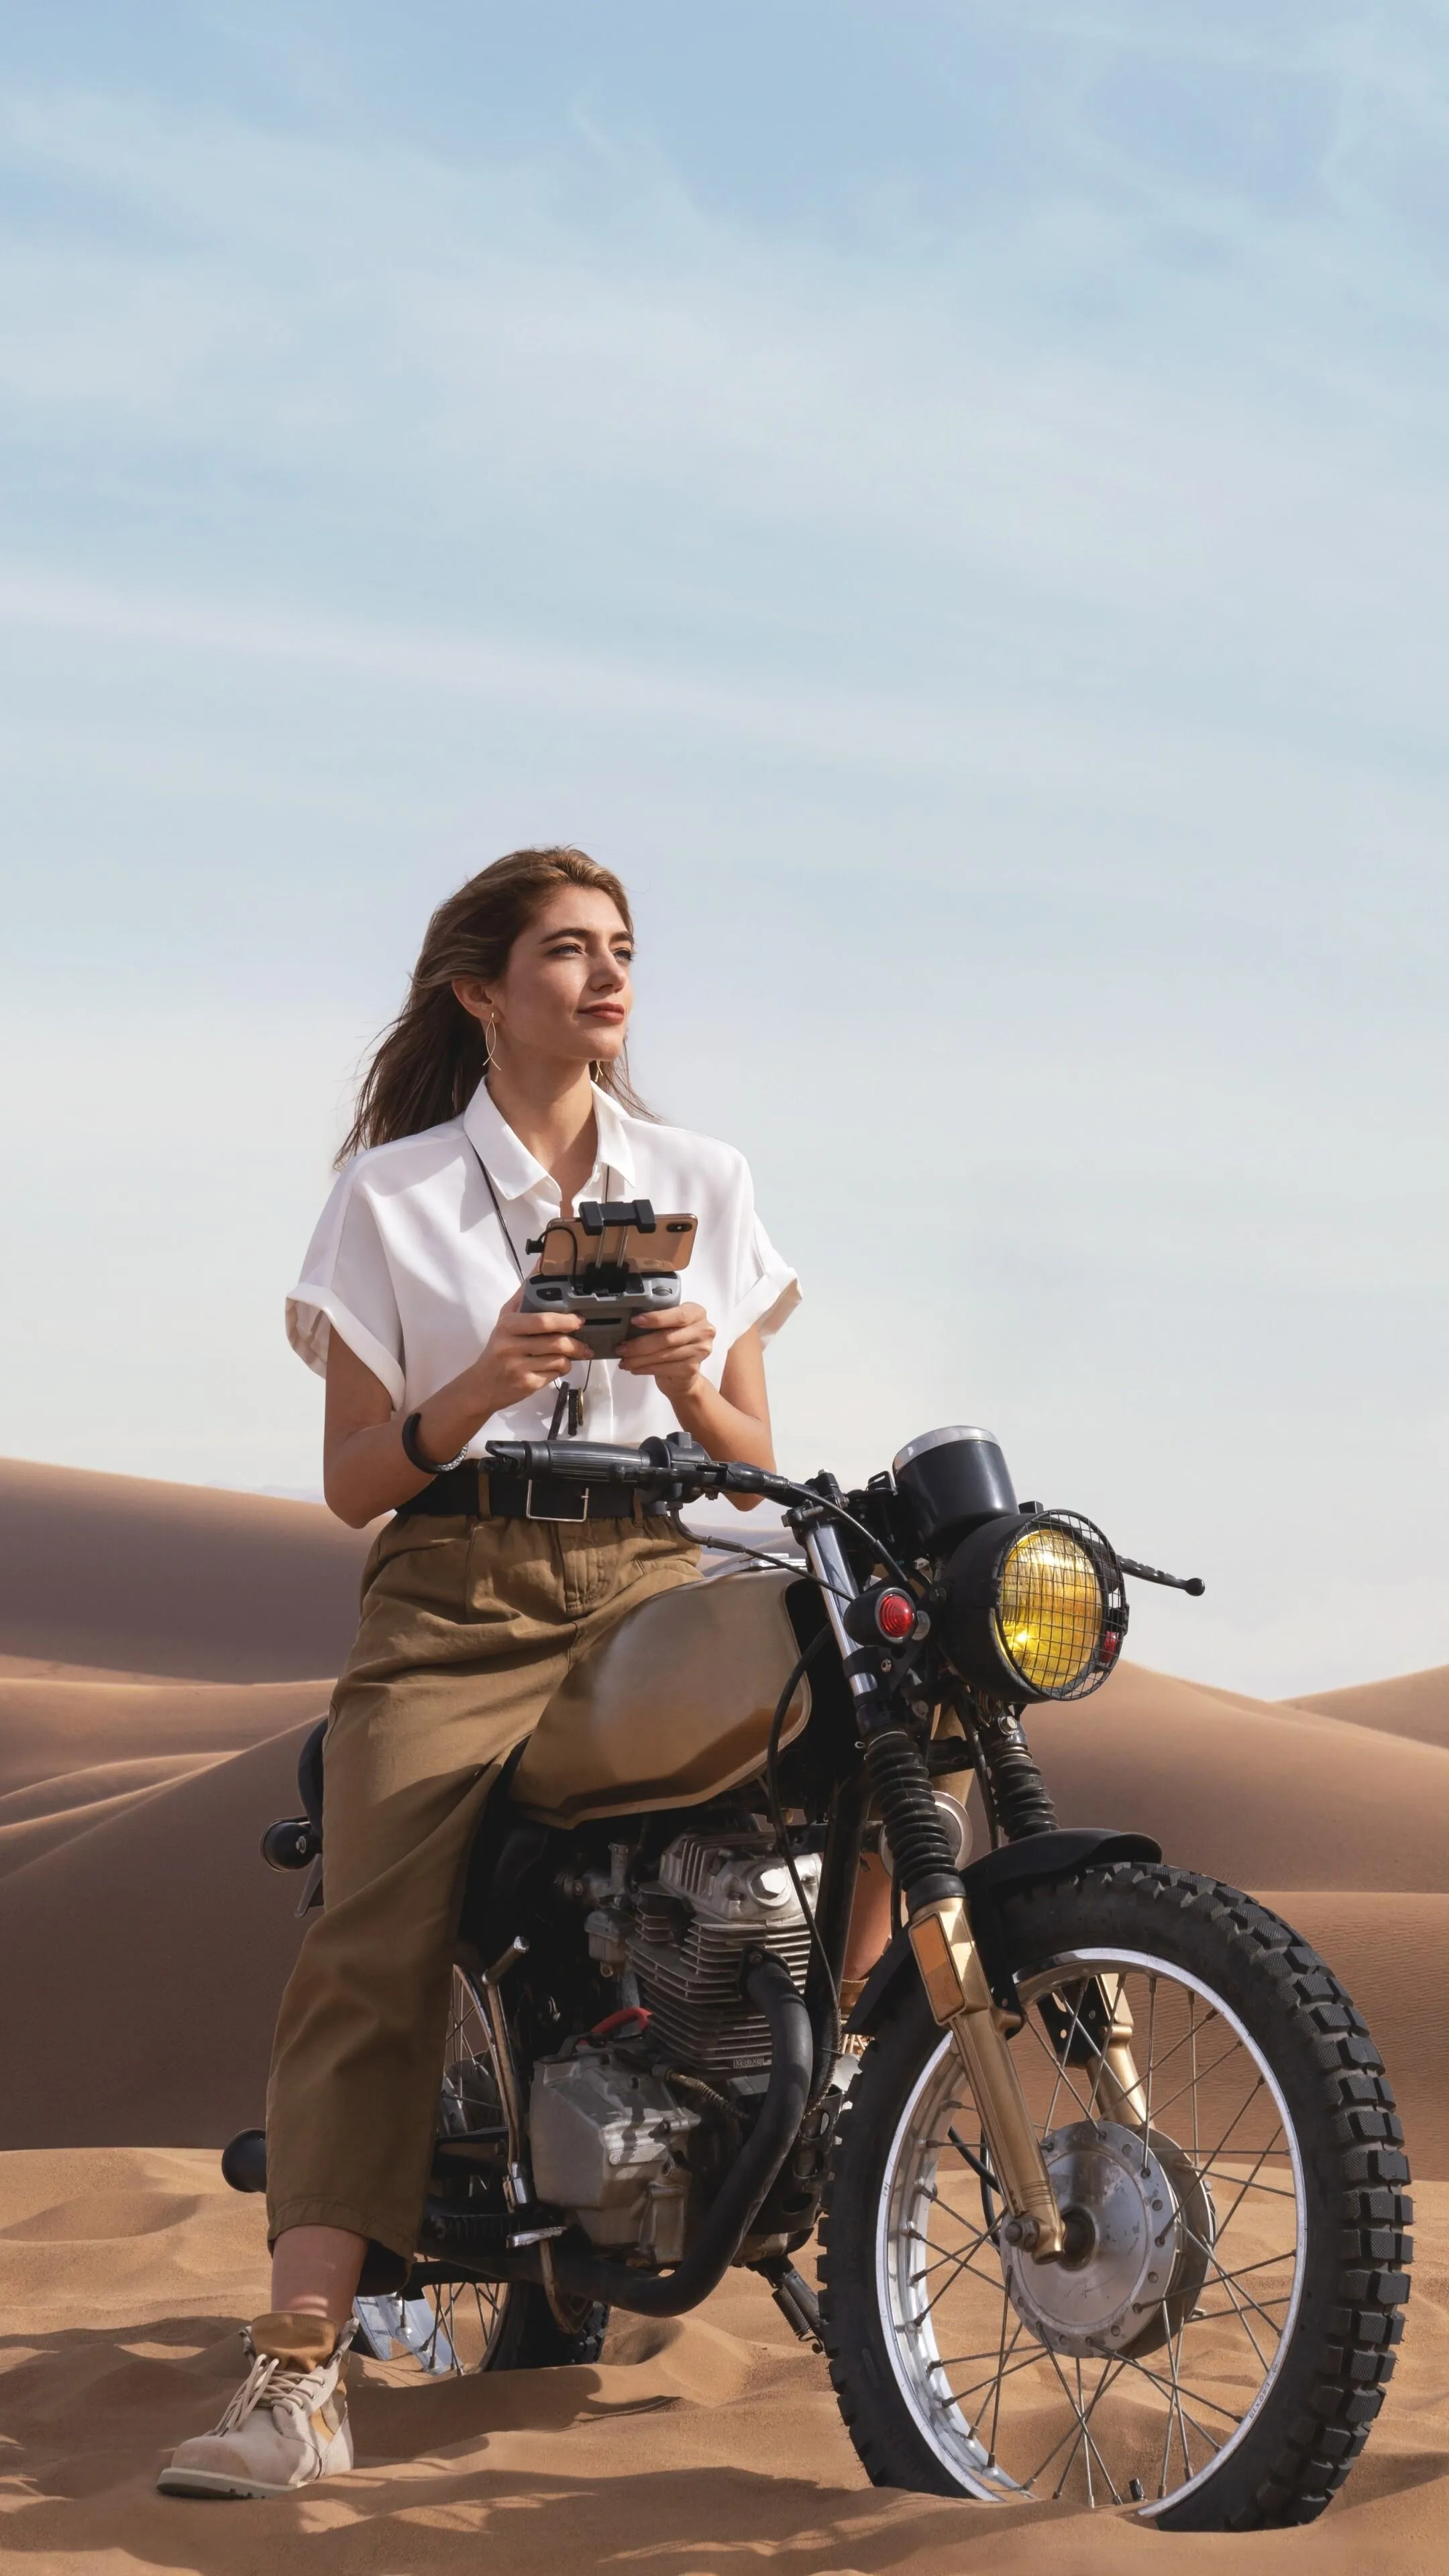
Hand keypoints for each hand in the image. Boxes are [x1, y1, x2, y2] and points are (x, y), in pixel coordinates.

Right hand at [468, 1285, 590, 1410]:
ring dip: (570, 1359)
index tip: (579, 1320)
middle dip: (575, 1344)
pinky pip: (554, 1375)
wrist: (481, 1385)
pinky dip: (561, 1370)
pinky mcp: (526, 1385)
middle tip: (586, 1345)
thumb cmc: (497, 1349)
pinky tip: (557, 1367)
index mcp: (507, 1326)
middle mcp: (510, 1346)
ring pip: (559, 1360)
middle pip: (555, 1342)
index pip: (542, 1321)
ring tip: (572, 1356)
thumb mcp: (505, 1320)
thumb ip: (523, 1295)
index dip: (565, 1320)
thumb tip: (540, 1265)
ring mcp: (518, 1367)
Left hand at [617, 1301, 716, 1399]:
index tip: (635, 1321)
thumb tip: (629, 1324)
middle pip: (668, 1337)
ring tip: (624, 1360)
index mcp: (697, 1313)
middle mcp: (704, 1331)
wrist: (684, 1374)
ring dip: (639, 1359)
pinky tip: (635, 1368)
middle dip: (640, 1344)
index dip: (656, 1318)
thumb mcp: (669, 1326)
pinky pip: (664, 1368)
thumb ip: (658, 1321)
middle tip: (621, 1348)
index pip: (678, 1315)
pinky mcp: (692, 1369)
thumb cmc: (673, 1344)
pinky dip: (646, 1368)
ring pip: (663, 1355)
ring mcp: (700, 1351)